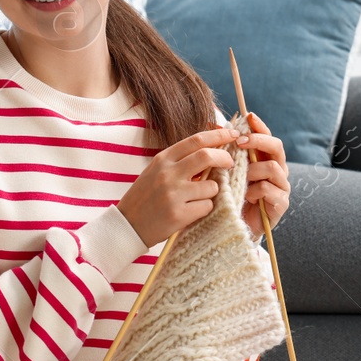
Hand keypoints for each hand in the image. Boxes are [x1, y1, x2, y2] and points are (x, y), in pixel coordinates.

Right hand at [117, 126, 237, 245]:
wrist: (128, 225)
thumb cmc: (146, 197)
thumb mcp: (157, 171)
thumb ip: (180, 161)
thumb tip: (212, 149)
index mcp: (163, 159)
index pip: (196, 140)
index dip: (219, 135)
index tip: (232, 134)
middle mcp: (167, 173)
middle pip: (207, 156)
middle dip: (224, 158)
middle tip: (229, 163)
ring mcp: (173, 194)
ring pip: (211, 186)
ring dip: (211, 191)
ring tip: (196, 198)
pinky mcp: (179, 214)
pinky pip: (207, 206)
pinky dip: (204, 208)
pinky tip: (190, 212)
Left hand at [234, 111, 288, 238]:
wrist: (236, 226)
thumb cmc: (231, 196)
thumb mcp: (227, 172)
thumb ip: (226, 153)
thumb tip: (215, 126)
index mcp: (266, 160)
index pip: (267, 137)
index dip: (260, 126)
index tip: (248, 116)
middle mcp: (278, 170)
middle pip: (277, 147)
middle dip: (259, 141)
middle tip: (240, 142)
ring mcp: (282, 187)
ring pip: (273, 168)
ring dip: (253, 169)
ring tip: (240, 177)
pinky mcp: (281, 204)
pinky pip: (269, 190)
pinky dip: (255, 190)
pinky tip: (245, 196)